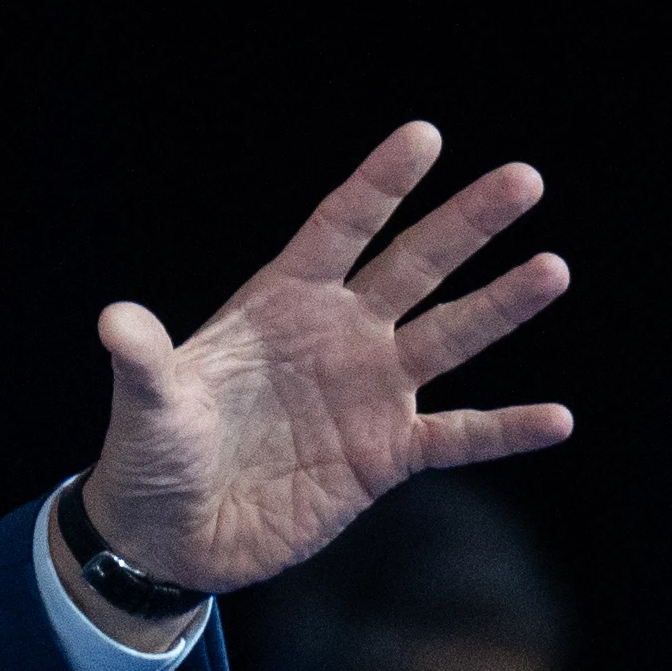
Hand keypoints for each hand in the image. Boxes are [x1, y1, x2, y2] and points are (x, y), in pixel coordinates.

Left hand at [77, 122, 574, 627]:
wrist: (171, 535)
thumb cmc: (151, 455)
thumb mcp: (146, 405)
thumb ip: (144, 361)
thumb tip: (114, 320)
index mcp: (280, 304)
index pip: (340, 228)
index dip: (380, 184)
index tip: (425, 135)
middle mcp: (336, 336)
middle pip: (413, 267)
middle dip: (465, 224)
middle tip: (524, 178)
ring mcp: (367, 393)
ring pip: (448, 338)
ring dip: (500, 307)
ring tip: (553, 268)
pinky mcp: (383, 456)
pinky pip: (456, 437)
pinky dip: (504, 430)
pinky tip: (557, 418)